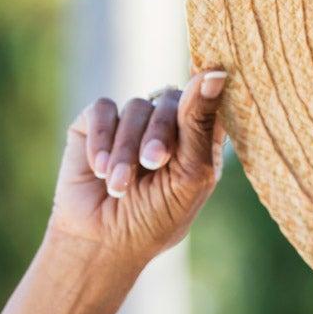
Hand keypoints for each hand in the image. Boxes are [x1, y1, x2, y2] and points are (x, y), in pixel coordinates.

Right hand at [45, 69, 228, 269]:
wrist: (104, 240)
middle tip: (152, 163)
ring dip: (126, 149)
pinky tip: (100, 169)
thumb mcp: (190, 174)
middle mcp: (169, 124)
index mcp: (201, 137)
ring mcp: (133, 121)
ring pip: (136, 107)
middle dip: (160, 135)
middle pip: (173, 101)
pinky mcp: (96, 123)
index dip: (208, 95)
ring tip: (119, 185)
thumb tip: (216, 73)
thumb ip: (201, 124)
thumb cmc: (157, 215)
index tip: (210, 84)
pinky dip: (101, 139)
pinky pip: (103, 110)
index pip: (212, 101)